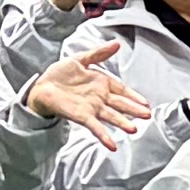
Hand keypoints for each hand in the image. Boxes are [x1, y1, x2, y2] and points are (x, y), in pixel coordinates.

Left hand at [25, 53, 150, 141]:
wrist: (41, 86)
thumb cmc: (60, 74)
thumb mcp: (80, 59)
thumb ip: (99, 53)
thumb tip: (117, 44)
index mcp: (101, 83)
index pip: (122, 90)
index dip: (133, 96)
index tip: (146, 103)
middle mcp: (99, 98)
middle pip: (120, 104)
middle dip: (134, 110)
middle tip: (147, 116)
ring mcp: (92, 108)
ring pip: (111, 116)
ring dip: (122, 123)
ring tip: (134, 129)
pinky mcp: (82, 116)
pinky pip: (95, 127)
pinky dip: (104, 136)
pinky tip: (113, 145)